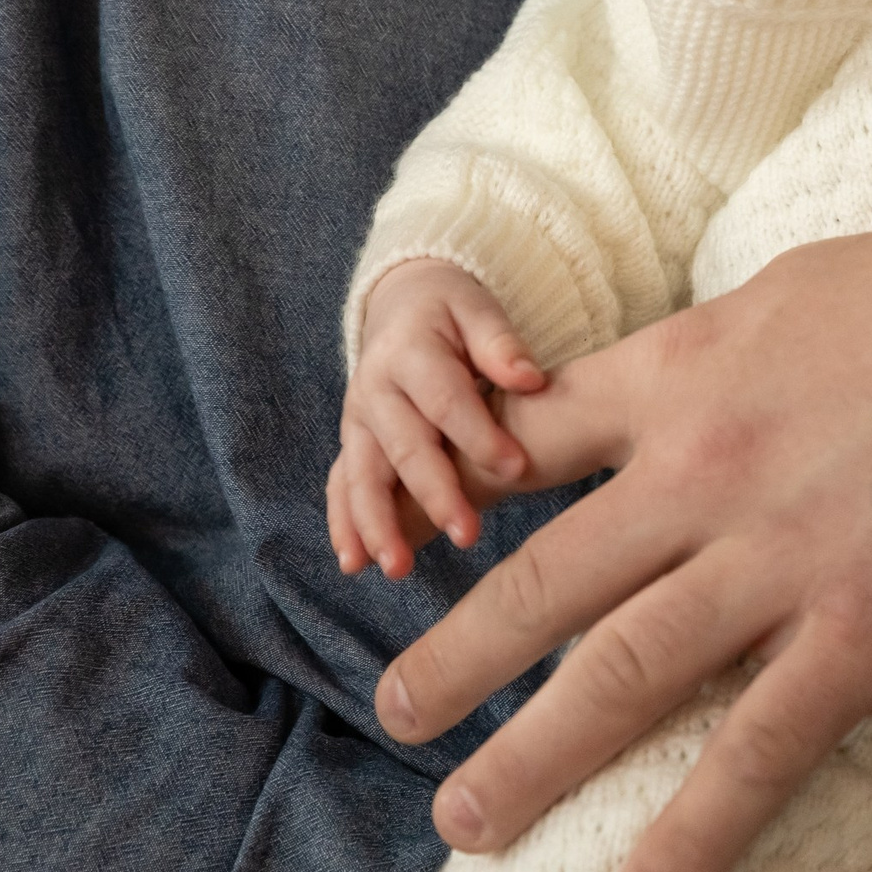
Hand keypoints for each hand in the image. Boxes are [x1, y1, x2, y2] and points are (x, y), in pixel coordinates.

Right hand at [328, 257, 546, 578]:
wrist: (400, 304)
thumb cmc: (452, 312)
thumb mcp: (477, 309)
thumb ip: (500, 344)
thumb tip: (530, 377)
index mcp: (410, 351)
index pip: (447, 401)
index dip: (480, 436)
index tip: (518, 468)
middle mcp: (375, 389)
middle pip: (404, 447)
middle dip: (434, 494)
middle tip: (468, 535)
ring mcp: (357, 420)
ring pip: (363, 476)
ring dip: (377, 524)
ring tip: (398, 568)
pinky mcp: (352, 443)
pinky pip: (341, 486)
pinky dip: (344, 524)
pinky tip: (354, 563)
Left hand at [371, 168, 871, 871]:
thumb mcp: (811, 285)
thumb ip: (729, 347)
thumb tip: (689, 379)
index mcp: (691, 367)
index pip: (535, 440)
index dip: (467, 498)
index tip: (425, 539)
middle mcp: (704, 464)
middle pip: (542, 576)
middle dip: (457, 654)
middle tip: (396, 711)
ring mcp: (774, 554)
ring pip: (611, 670)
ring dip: (526, 752)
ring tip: (465, 816)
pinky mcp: (862, 629)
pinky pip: (753, 750)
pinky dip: (690, 832)